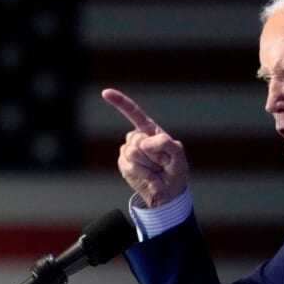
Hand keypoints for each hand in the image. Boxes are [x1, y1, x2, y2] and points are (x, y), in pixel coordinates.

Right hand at [101, 88, 188, 207]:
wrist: (168, 191)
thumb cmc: (175, 170)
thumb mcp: (179, 156)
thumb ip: (166, 144)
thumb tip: (144, 142)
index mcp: (150, 130)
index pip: (133, 113)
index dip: (119, 102)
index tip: (105, 92)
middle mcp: (137, 138)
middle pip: (136, 138)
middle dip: (152, 153)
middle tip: (162, 163)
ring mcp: (128, 151)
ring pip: (132, 152)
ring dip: (148, 164)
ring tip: (156, 170)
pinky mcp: (123, 164)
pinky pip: (129, 165)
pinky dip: (142, 173)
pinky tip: (149, 176)